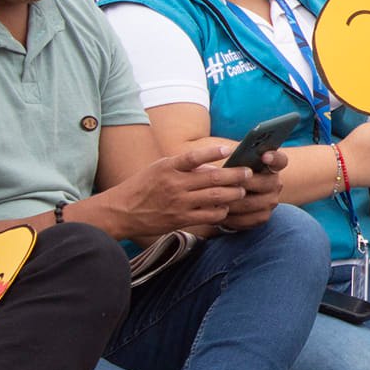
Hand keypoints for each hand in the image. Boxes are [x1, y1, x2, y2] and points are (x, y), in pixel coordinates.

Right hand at [97, 141, 252, 236]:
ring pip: (215, 197)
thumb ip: (185, 166)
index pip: (194, 157)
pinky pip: (209, 215)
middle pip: (213, 178)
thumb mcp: (159, 168)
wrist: (121, 212)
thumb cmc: (143, 186)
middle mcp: (175, 184)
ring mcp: (179, 203)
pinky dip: (221, 211)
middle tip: (248, 173)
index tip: (228, 150)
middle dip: (236, 175)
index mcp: (169, 167)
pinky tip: (226, 207)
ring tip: (242, 190)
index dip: (213, 152)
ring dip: (233, 193)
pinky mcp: (181, 219)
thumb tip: (212, 165)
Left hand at [222, 148, 290, 230]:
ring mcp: (271, 202)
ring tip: (213, 200)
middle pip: (262, 183)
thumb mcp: (234, 163)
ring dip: (231, 202)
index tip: (265, 156)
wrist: (236, 197)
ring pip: (250, 203)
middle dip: (240, 183)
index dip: (274, 157)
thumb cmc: (232, 175)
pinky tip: (216, 213)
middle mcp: (275, 184)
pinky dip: (229, 217)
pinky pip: (246, 219)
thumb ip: (234, 159)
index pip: (280, 160)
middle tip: (221, 183)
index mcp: (272, 166)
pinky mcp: (263, 217)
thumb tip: (222, 154)